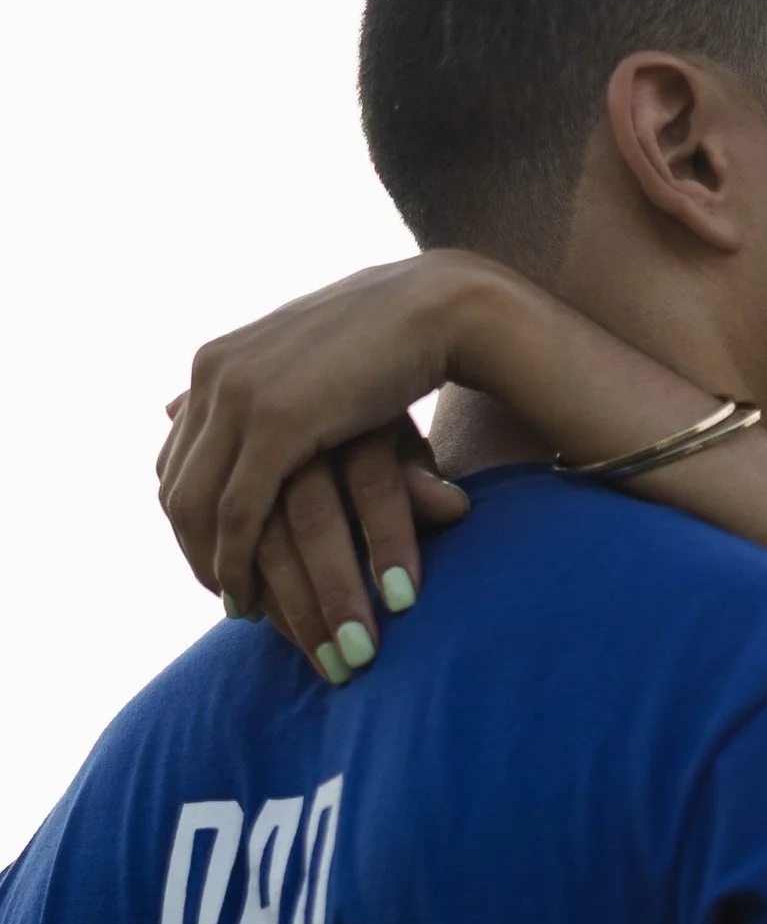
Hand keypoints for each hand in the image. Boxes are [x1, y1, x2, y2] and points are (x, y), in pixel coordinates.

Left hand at [158, 253, 504, 666]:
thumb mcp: (316, 377)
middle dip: (196, 555)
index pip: (177, 460)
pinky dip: (240, 562)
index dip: (190, 524)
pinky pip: (240, 511)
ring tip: (244, 613)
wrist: (431, 310)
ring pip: (199, 507)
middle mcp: (213, 375)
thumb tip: (215, 419)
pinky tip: (256, 598)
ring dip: (218, 570)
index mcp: (217, 364)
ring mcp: (240, 395)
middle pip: (176, 488)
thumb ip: (270, 402)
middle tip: (228, 602)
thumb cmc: (389, 350)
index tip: (217, 569)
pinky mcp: (277, 420)